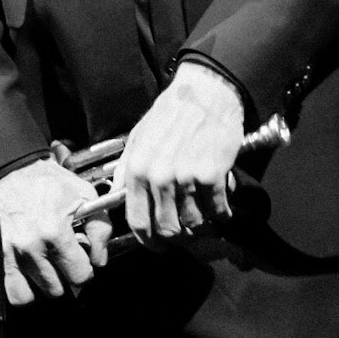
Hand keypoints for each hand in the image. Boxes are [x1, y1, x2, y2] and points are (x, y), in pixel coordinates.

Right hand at [0, 156, 113, 306]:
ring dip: (41, 285)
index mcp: (55, 231)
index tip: (81, 265)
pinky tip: (26, 276)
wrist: (10, 168)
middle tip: (60, 261)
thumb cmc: (46, 180)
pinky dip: (20, 290)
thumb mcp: (83, 193)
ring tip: (44, 268)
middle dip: (62, 277)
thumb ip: (100, 228)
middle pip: (56, 289)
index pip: (80, 276)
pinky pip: (11, 292)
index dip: (84, 271)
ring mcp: (11, 253)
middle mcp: (32, 246)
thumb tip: (99, 259)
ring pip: (33, 295)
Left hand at [114, 64, 245, 243]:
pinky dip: (221, 215)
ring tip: (204, 216)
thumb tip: (117, 193)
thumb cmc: (171, 112)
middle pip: (167, 230)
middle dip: (177, 238)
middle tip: (185, 232)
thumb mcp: (138, 136)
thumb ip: (126, 168)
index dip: (148, 241)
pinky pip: (217, 210)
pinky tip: (221, 209)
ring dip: (201, 226)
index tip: (156, 245)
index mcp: (137, 169)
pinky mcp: (212, 175)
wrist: (205, 92)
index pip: (138, 222)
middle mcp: (159, 177)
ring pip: (194, 224)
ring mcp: (186, 178)